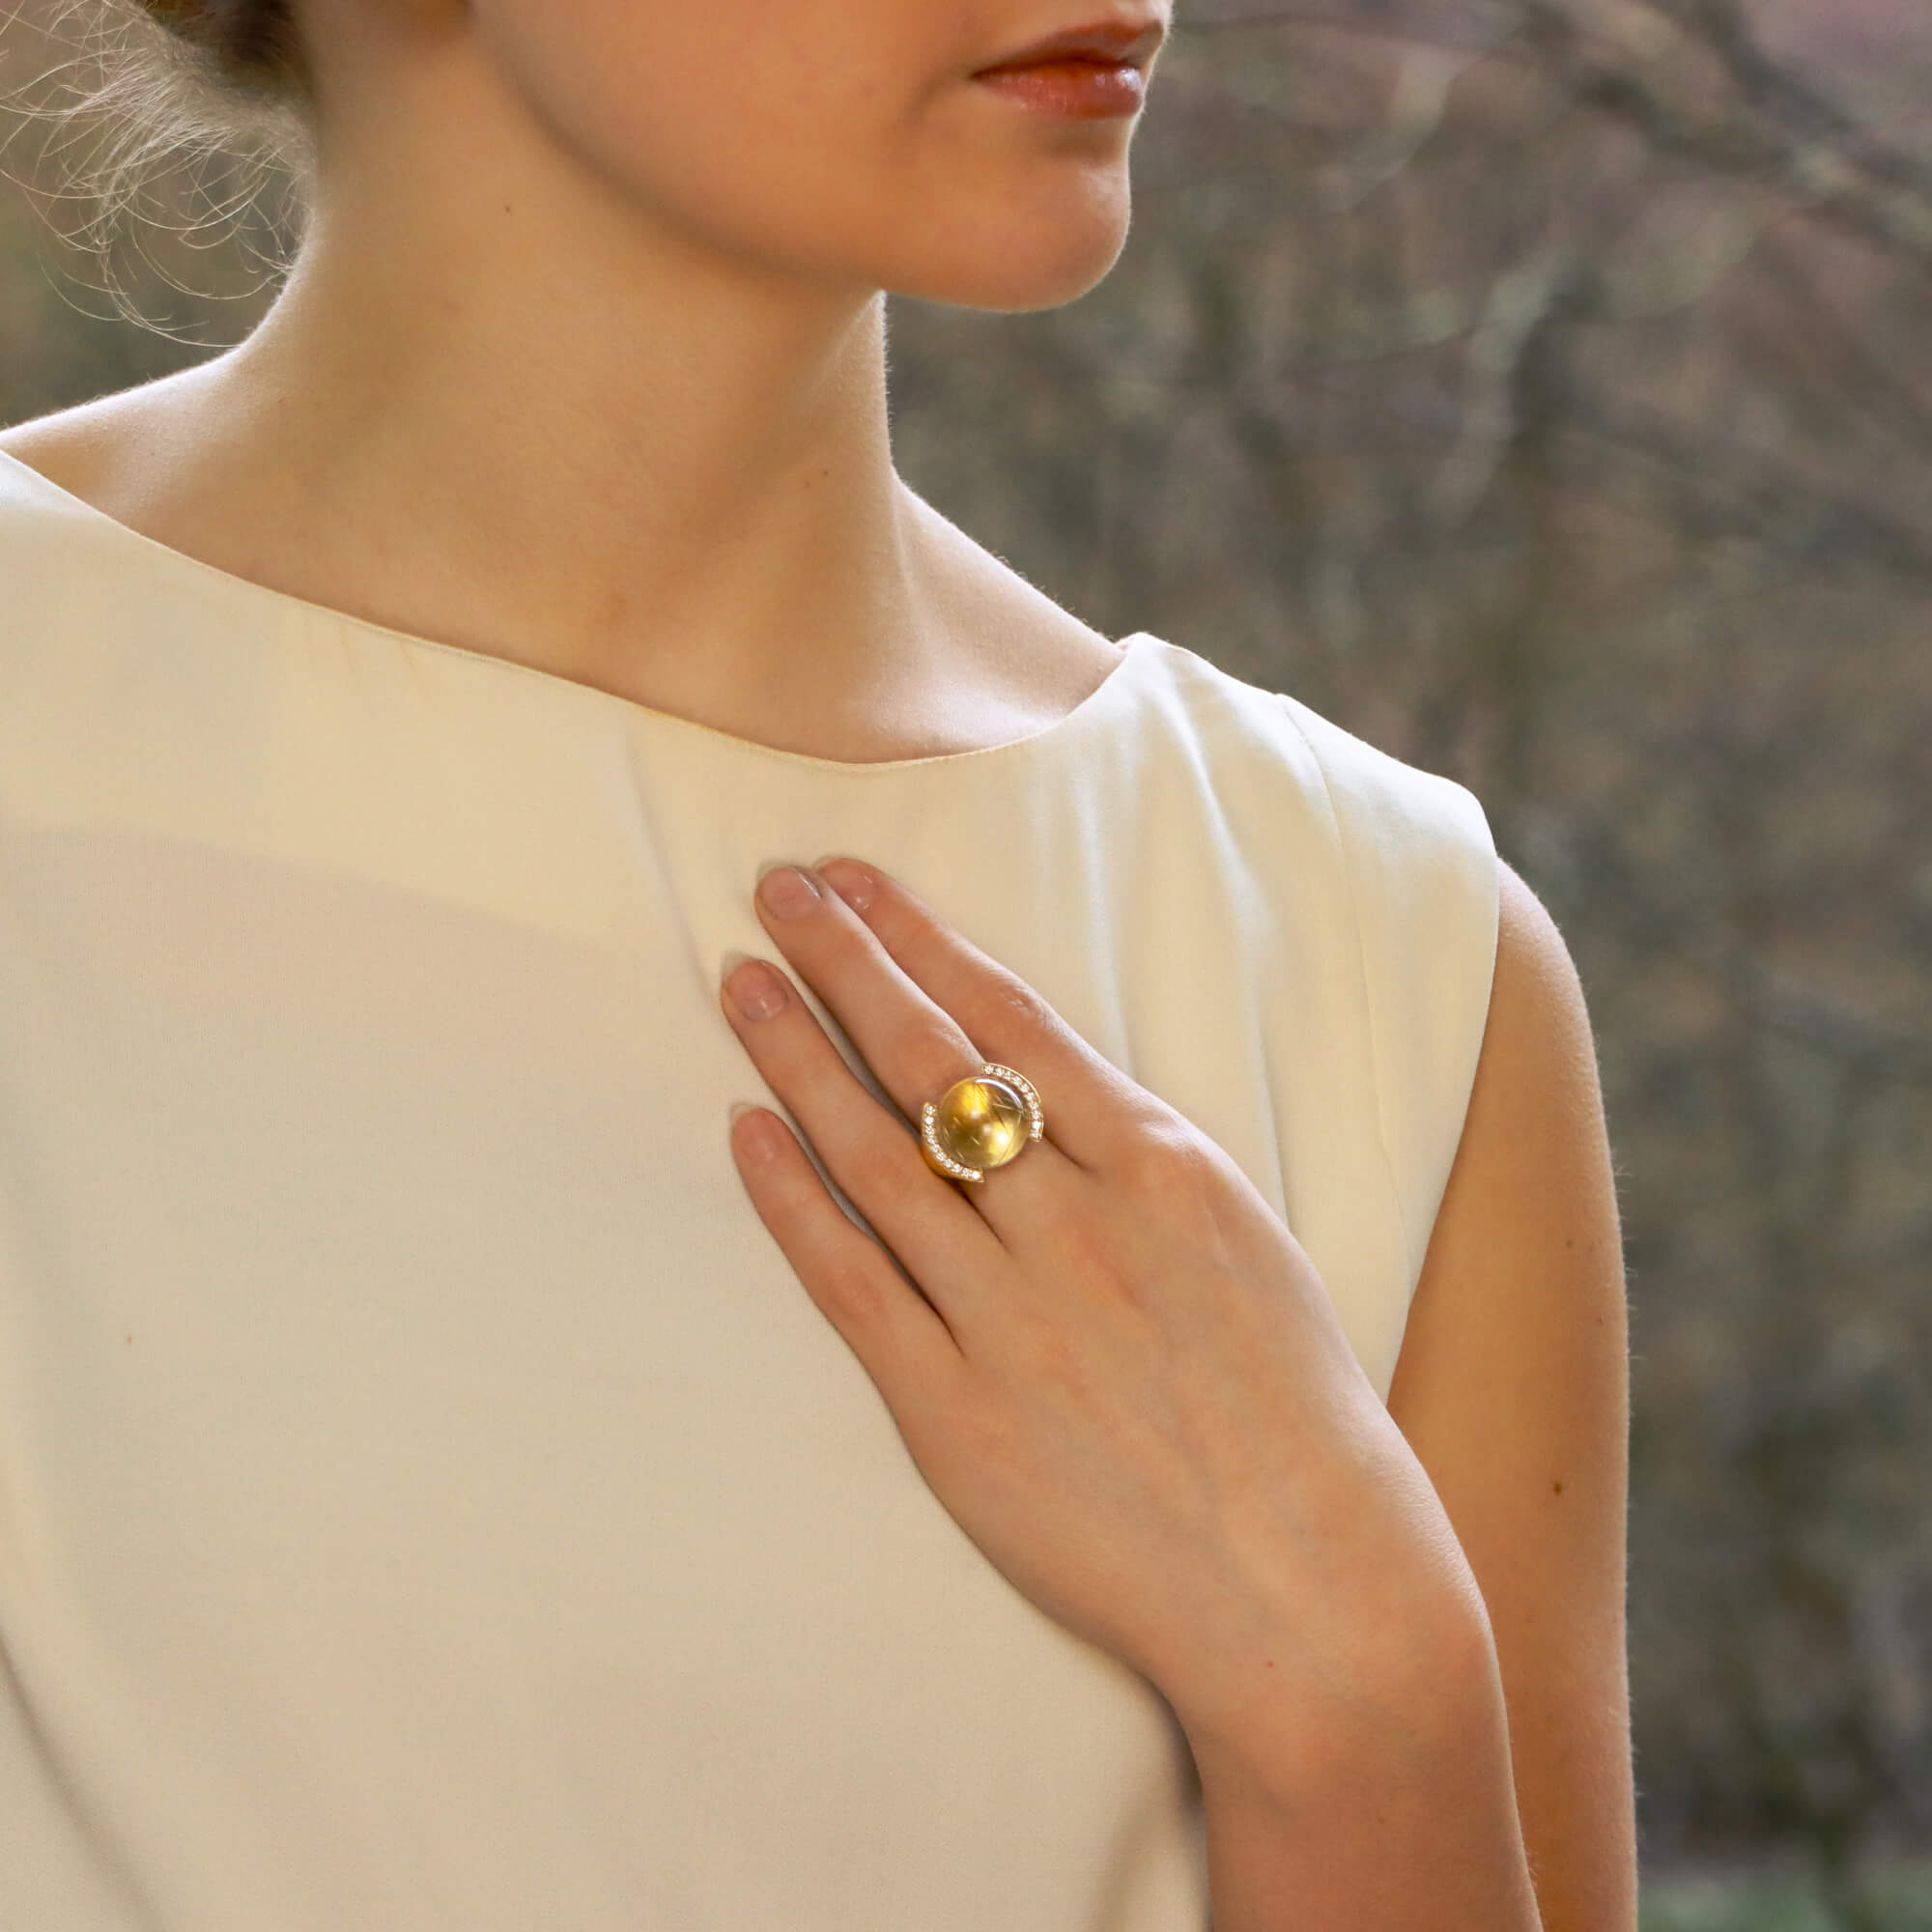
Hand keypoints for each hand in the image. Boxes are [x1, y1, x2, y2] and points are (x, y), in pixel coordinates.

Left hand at [719, 857, 1484, 1775]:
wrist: (1309, 1586)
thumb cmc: (1293, 1407)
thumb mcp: (1246, 1239)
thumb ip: (1141, 1160)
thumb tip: (1043, 1085)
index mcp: (1166, 1169)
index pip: (1015, 1020)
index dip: (925, 942)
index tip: (859, 884)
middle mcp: (1081, 1225)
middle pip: (934, 1063)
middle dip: (847, 961)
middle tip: (777, 888)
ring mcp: (1012, 1318)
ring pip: (878, 1154)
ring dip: (799, 1056)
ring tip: (740, 982)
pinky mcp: (956, 1414)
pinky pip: (854, 1282)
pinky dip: (792, 1201)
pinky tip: (746, 1129)